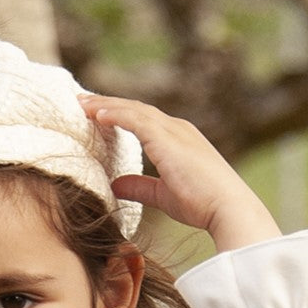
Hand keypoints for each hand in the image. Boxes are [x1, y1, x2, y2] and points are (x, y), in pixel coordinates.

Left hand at [80, 95, 281, 250]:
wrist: (226, 207)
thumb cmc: (201, 203)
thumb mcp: (162, 194)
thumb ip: (139, 187)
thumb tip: (115, 185)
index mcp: (177, 139)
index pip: (141, 120)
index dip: (117, 114)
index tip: (94, 113)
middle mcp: (176, 129)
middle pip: (135, 109)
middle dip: (107, 103)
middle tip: (81, 100)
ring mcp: (174, 131)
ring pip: (133, 110)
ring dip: (105, 104)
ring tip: (81, 102)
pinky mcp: (168, 139)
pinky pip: (136, 120)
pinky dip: (116, 114)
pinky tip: (97, 114)